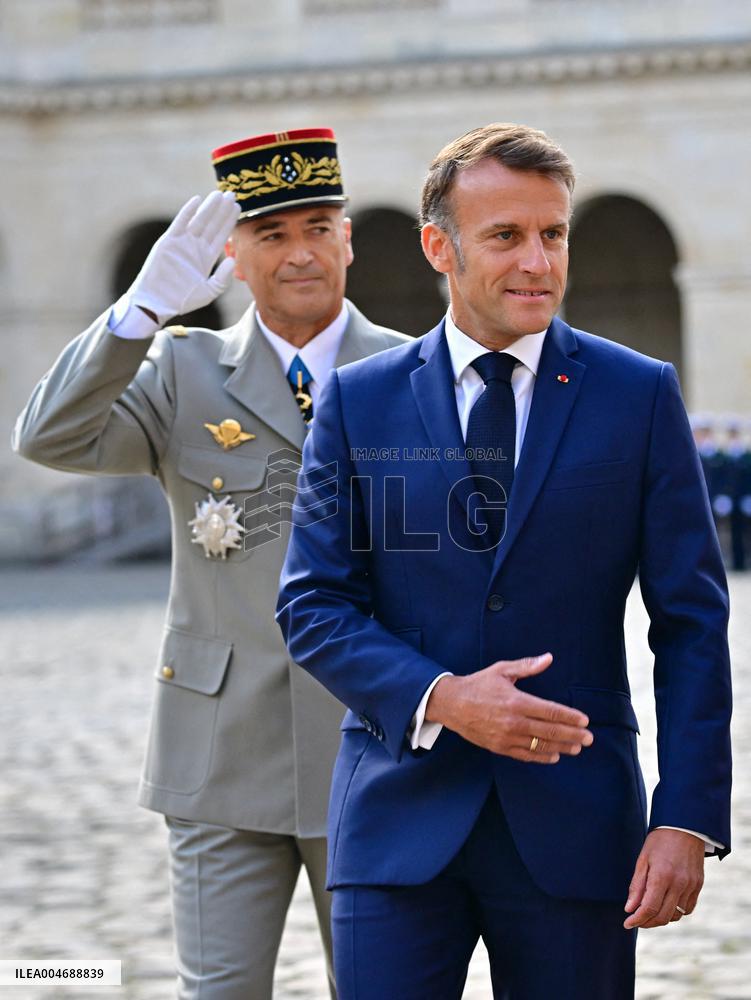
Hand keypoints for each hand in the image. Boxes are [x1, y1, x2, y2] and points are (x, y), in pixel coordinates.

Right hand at [128, 191, 240, 324]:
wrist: (157, 303)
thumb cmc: (182, 300)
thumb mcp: (208, 292)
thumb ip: (222, 278)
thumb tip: (233, 260)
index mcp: (206, 258)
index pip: (220, 235)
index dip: (229, 221)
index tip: (238, 208)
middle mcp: (195, 247)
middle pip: (212, 224)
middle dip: (222, 210)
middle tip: (232, 194)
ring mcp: (182, 243)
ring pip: (198, 220)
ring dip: (209, 207)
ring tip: (220, 194)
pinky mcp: (168, 241)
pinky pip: (180, 223)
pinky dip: (187, 212)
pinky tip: (197, 200)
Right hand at [425, 653, 591, 761]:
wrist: (452, 704)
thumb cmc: (479, 684)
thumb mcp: (502, 670)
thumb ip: (527, 666)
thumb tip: (548, 658)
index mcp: (516, 701)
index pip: (550, 711)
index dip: (570, 717)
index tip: (584, 720)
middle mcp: (513, 721)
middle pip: (550, 731)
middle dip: (573, 735)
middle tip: (589, 738)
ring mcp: (506, 737)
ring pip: (540, 745)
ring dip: (561, 747)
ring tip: (577, 748)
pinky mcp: (500, 747)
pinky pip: (525, 755)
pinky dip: (541, 756)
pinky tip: (554, 756)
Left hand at [624, 829, 704, 928]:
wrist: (684, 827)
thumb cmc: (660, 841)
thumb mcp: (643, 860)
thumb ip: (637, 886)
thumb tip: (630, 908)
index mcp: (662, 876)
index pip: (649, 908)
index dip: (637, 920)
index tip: (627, 923)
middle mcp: (679, 884)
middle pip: (663, 916)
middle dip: (647, 922)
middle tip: (636, 920)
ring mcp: (691, 886)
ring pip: (676, 915)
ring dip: (661, 918)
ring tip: (650, 912)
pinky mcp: (698, 886)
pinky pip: (687, 909)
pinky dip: (676, 912)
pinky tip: (666, 905)